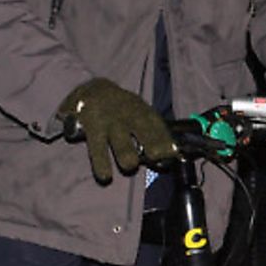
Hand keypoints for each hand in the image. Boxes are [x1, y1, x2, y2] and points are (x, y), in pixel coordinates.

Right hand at [58, 77, 176, 183]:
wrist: (92, 90)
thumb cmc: (122, 110)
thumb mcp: (139, 114)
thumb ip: (154, 135)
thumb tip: (173, 155)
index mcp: (143, 112)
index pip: (158, 125)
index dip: (166, 138)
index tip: (173, 152)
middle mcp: (129, 115)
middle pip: (142, 128)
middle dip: (150, 140)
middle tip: (156, 154)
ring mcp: (110, 121)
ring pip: (119, 139)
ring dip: (125, 152)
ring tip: (130, 165)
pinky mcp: (92, 127)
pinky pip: (97, 147)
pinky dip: (101, 162)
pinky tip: (105, 175)